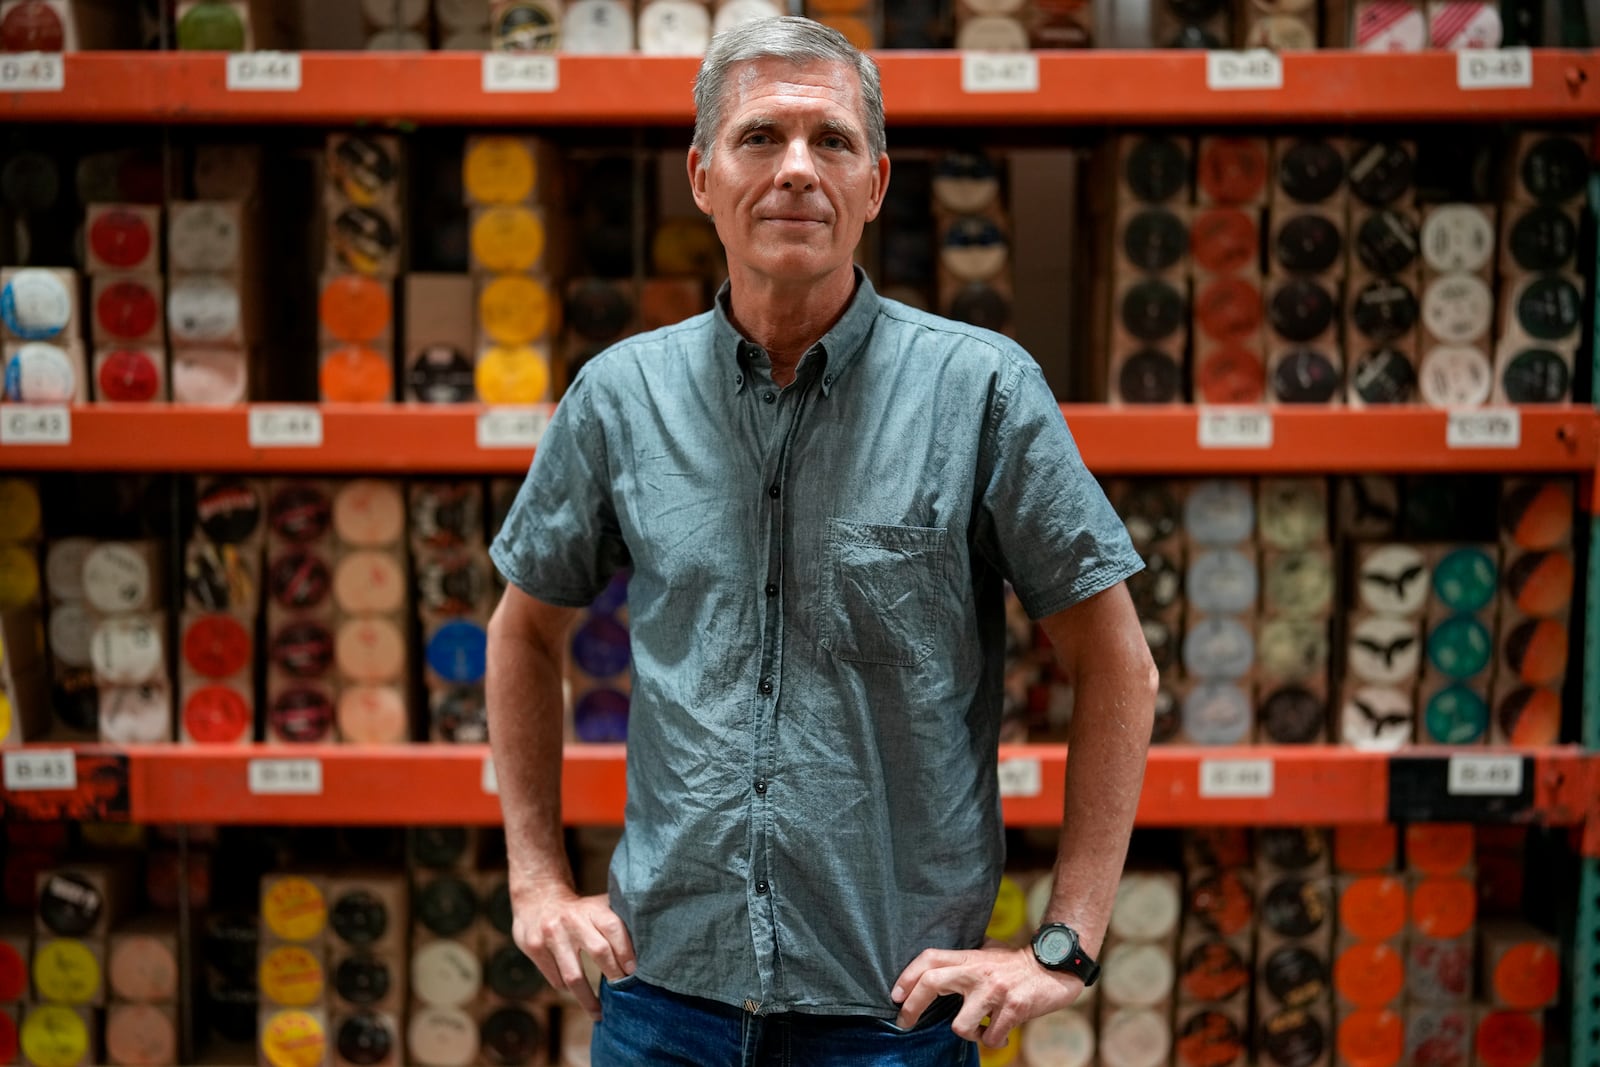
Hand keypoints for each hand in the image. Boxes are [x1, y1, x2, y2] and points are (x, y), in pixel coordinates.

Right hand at [511, 887, 636, 1019]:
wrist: (538, 899)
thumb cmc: (579, 910)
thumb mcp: (598, 907)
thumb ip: (617, 922)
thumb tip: (647, 948)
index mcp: (592, 908)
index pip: (613, 927)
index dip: (625, 951)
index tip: (633, 972)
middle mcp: (572, 920)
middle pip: (598, 951)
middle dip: (613, 976)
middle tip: (622, 993)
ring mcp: (551, 935)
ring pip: (573, 976)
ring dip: (588, 998)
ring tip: (599, 1012)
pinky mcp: (534, 948)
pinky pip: (556, 979)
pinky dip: (568, 988)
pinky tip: (576, 992)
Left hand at [891, 946, 1083, 1048]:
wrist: (1054, 966)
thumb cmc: (1016, 963)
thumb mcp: (987, 952)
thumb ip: (965, 959)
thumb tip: (936, 969)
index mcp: (969, 957)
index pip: (929, 958)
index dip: (907, 976)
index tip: (895, 995)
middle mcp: (978, 971)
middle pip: (931, 983)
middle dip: (912, 1008)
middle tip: (905, 1022)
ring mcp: (994, 990)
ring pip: (960, 1025)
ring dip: (968, 1034)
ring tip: (980, 1030)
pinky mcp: (1013, 1008)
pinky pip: (991, 1038)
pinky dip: (995, 1040)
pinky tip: (1002, 1032)